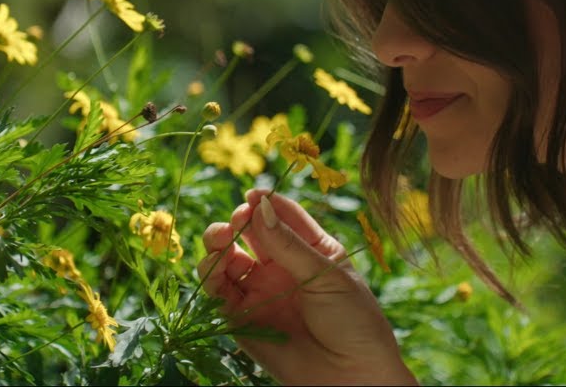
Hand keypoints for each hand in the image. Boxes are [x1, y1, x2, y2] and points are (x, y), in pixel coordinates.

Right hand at [198, 188, 416, 385]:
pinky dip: (211, 275)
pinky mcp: (242, 319)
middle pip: (248, 233)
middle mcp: (280, 267)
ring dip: (217, 244)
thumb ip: (289, 244)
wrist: (353, 375)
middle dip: (237, 221)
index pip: (282, 215)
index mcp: (309, 249)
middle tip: (238, 220)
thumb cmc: (354, 321)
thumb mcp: (327, 275)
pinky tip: (216, 265)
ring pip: (227, 259)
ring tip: (221, 240)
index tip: (253, 196)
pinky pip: (218, 292)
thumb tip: (259, 206)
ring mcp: (260, 292)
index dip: (265, 203)